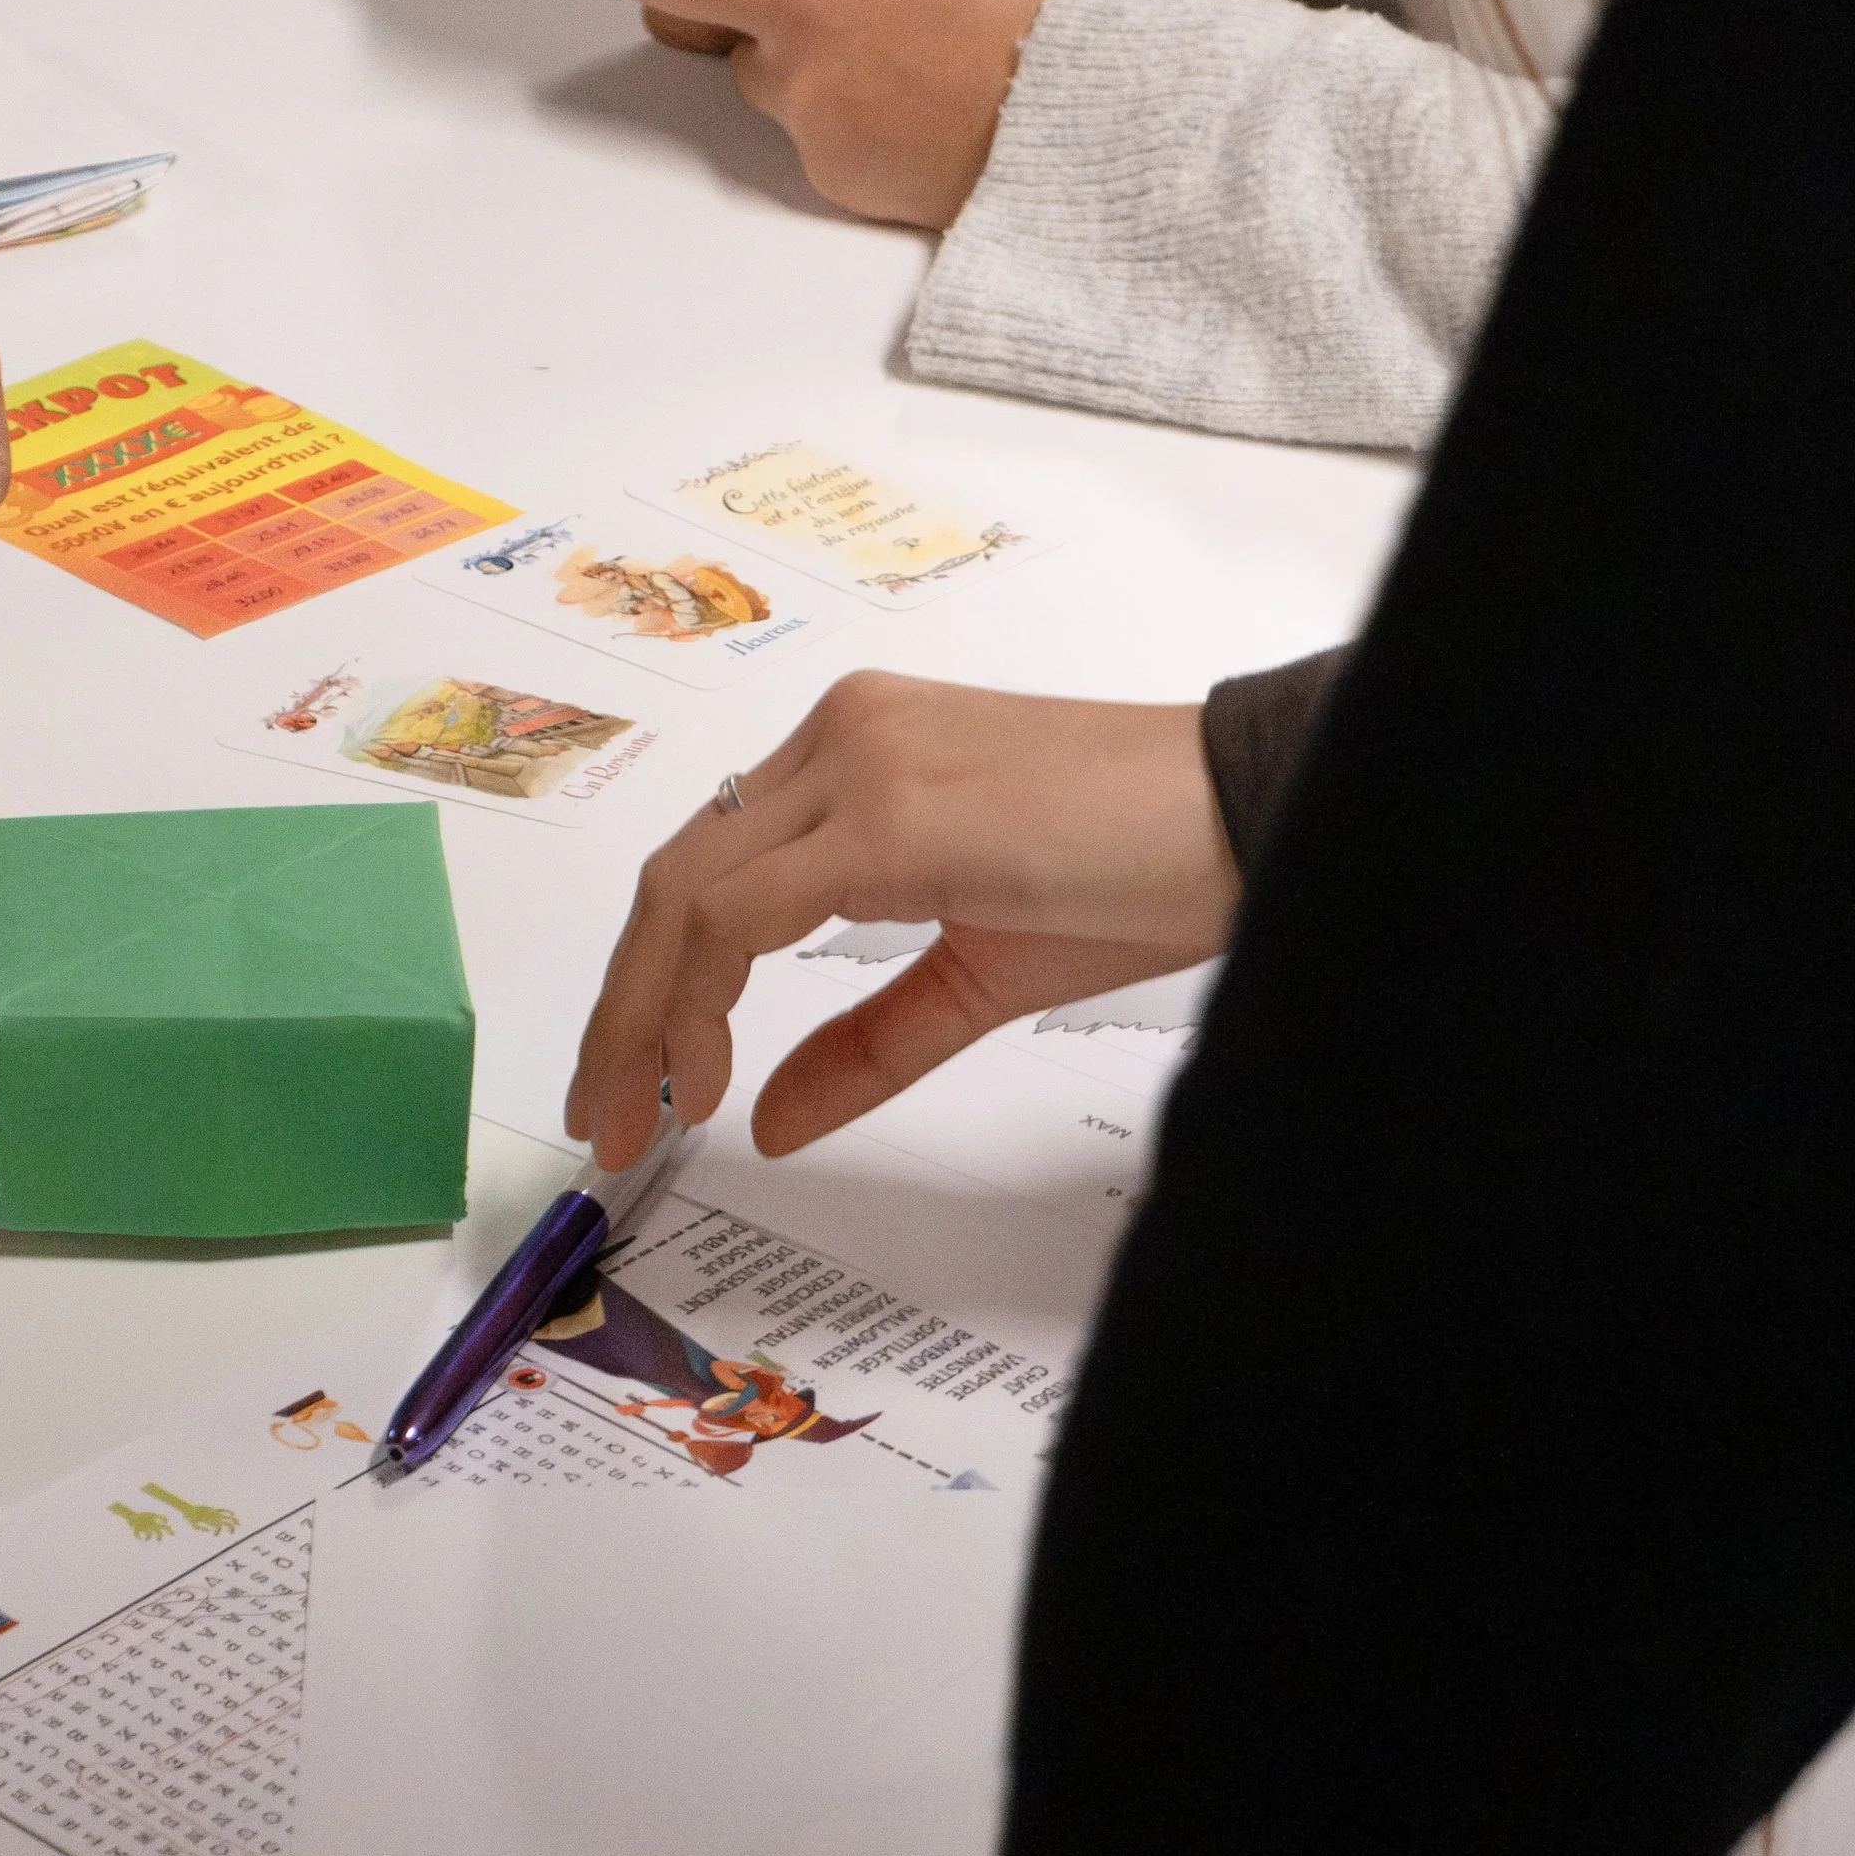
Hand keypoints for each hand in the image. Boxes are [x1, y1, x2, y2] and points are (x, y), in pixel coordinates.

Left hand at [568, 672, 1239, 1170]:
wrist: (1248, 815)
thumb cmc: (1140, 873)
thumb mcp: (979, 978)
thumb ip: (867, 1041)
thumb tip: (770, 1117)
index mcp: (857, 755)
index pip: (711, 866)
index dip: (653, 982)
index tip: (642, 1086)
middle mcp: (841, 737)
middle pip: (676, 876)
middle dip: (622, 1010)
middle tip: (606, 1116)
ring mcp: (860, 762)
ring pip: (689, 889)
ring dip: (642, 1012)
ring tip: (640, 1110)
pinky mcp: (892, 814)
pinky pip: (746, 910)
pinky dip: (700, 995)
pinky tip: (706, 1071)